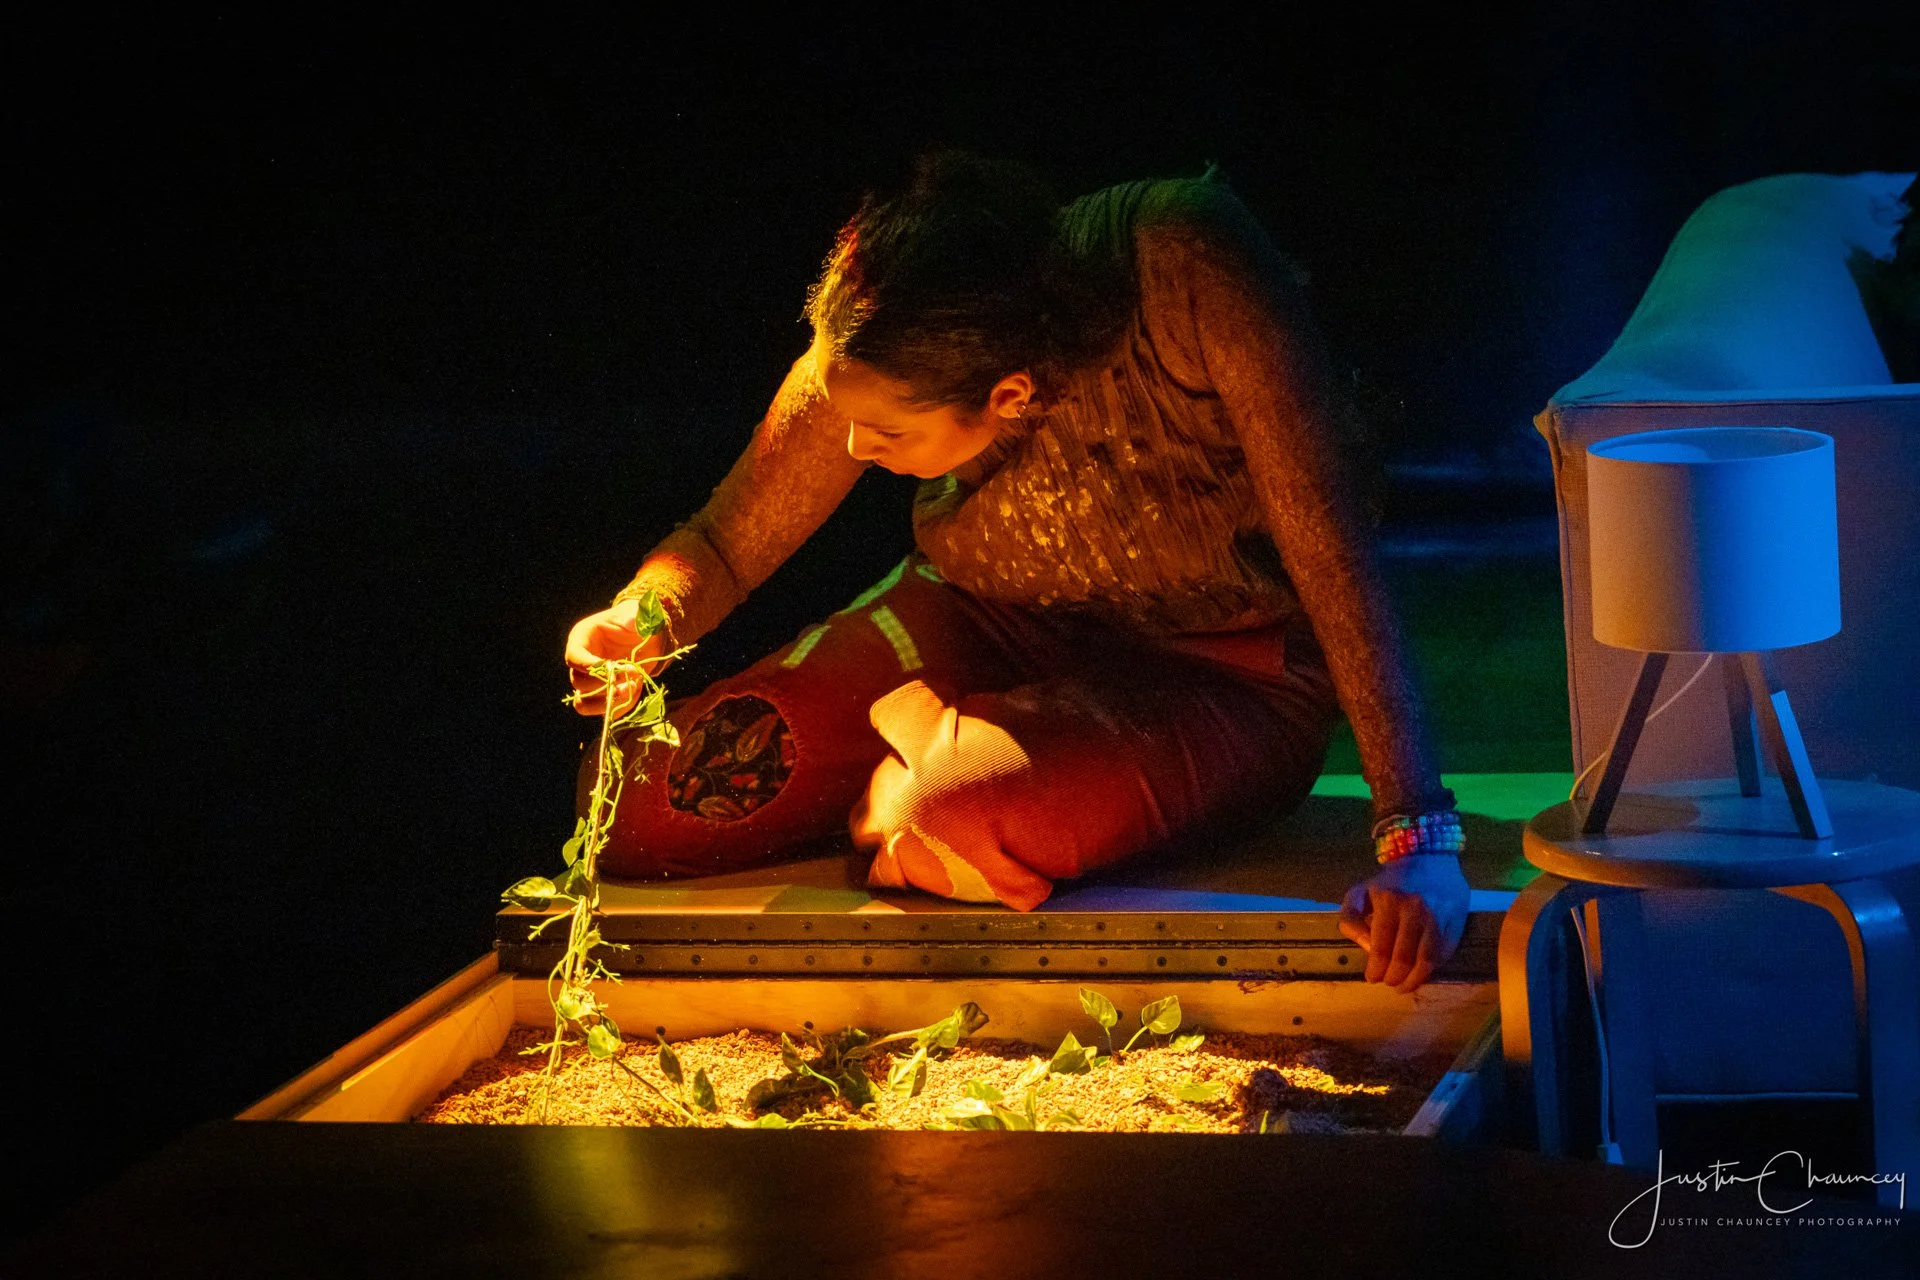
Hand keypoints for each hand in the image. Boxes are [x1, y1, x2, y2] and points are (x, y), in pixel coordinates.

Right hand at [564, 599, 668, 716]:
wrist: (646, 636)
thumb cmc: (636, 621)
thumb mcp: (636, 614)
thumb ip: (634, 617)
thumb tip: (632, 621)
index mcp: (582, 639)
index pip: (574, 657)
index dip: (589, 666)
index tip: (612, 668)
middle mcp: (582, 662)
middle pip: (579, 683)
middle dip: (606, 684)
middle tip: (632, 676)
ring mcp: (590, 680)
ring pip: (584, 702)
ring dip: (608, 701)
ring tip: (632, 688)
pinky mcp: (603, 694)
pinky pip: (604, 709)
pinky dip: (621, 706)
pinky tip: (636, 689)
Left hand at [1337, 855, 1469, 992]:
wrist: (1427, 855)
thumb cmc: (1389, 879)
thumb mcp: (1359, 891)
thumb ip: (1350, 918)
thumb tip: (1365, 948)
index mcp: (1388, 901)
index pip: (1381, 948)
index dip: (1376, 970)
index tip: (1372, 978)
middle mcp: (1415, 909)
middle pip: (1404, 959)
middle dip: (1394, 978)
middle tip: (1389, 983)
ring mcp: (1439, 915)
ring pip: (1427, 960)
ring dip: (1415, 979)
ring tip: (1405, 985)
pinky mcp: (1457, 919)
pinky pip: (1445, 952)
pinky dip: (1433, 968)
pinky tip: (1422, 971)